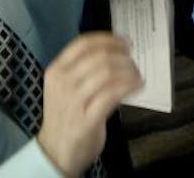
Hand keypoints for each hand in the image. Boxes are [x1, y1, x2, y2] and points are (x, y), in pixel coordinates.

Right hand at [36, 32, 142, 176]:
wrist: (55, 152)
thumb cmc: (66, 116)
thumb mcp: (66, 88)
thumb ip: (84, 69)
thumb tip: (118, 51)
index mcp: (56, 71)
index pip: (83, 44)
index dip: (109, 40)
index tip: (125, 43)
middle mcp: (62, 83)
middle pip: (100, 57)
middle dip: (123, 57)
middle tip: (134, 63)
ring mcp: (73, 102)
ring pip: (108, 73)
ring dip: (129, 72)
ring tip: (137, 77)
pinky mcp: (87, 120)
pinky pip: (114, 93)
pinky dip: (130, 86)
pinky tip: (138, 87)